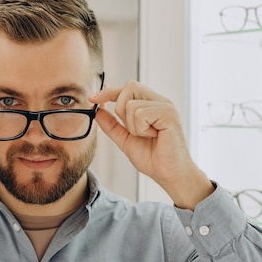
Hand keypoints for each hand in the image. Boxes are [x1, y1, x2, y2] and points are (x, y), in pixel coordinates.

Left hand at [90, 80, 212, 208]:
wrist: (168, 174)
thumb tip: (98, 111)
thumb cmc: (153, 158)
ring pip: (132, 104)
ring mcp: (165, 106)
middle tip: (132, 130)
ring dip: (132, 126)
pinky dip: (140, 129)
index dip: (109, 92)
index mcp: (151, 104)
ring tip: (147, 136)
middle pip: (129, 87)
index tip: (93, 98)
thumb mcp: (125, 139)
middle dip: (121, 109)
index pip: (128, 88)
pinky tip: (153, 136)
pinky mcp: (169, 113)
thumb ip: (112, 125)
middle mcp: (159, 101)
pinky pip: (140, 114)